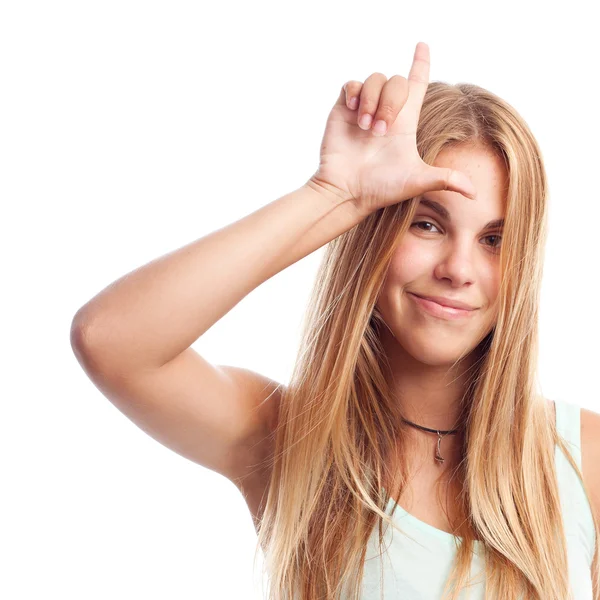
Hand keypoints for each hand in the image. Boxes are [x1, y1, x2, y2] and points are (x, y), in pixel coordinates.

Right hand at [308, 42, 476, 216]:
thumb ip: (446, 180)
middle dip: (391, 101)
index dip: (420, 62)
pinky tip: (354, 113)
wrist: (348, 191)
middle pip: (397, 80)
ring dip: (373, 101)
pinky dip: (354, 93)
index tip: (422, 45)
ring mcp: (363, 110)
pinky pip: (351, 85)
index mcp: (406, 123)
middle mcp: (386, 112)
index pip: (416, 83)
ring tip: (366, 129)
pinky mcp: (343, 110)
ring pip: (375, 79)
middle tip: (380, 132)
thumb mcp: (418, 181)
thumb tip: (475, 193)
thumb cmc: (380, 188)